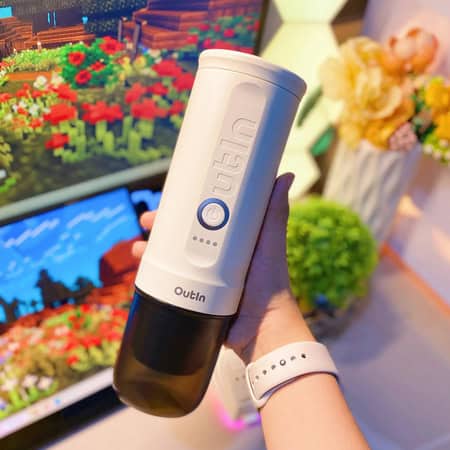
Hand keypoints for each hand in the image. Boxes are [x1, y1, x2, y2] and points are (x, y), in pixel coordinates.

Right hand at [132, 173, 313, 363]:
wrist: (261, 330)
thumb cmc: (270, 285)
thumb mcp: (269, 243)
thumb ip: (275, 213)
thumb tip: (285, 176)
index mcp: (232, 240)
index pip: (204, 215)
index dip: (185, 206)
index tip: (171, 198)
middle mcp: (216, 256)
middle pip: (183, 235)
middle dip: (162, 226)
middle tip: (148, 220)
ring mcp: (202, 276)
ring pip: (171, 258)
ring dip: (151, 250)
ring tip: (138, 249)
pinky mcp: (193, 296)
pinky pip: (168, 282)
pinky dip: (153, 275)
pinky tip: (142, 272)